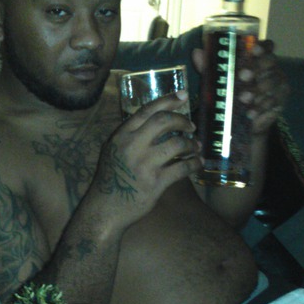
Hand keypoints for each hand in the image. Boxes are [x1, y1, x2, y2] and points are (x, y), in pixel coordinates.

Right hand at [87, 91, 201, 228]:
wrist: (105, 209)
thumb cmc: (111, 179)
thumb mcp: (113, 151)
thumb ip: (131, 136)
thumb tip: (158, 122)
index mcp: (122, 136)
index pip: (147, 110)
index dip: (167, 100)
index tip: (183, 95)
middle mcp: (132, 146)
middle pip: (164, 122)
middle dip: (182, 121)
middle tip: (191, 126)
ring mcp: (145, 164)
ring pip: (177, 144)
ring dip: (191, 144)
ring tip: (195, 148)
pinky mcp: (156, 182)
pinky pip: (183, 168)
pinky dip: (194, 164)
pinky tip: (197, 163)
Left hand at [192, 39, 289, 135]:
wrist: (244, 117)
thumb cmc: (232, 90)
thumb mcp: (218, 78)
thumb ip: (209, 66)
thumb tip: (196, 52)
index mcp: (260, 58)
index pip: (267, 46)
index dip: (262, 46)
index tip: (252, 49)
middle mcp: (272, 68)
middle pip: (271, 62)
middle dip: (257, 67)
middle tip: (243, 75)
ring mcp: (278, 84)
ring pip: (272, 83)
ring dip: (258, 90)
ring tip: (243, 98)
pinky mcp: (280, 101)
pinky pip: (273, 102)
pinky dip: (260, 108)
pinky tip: (250, 113)